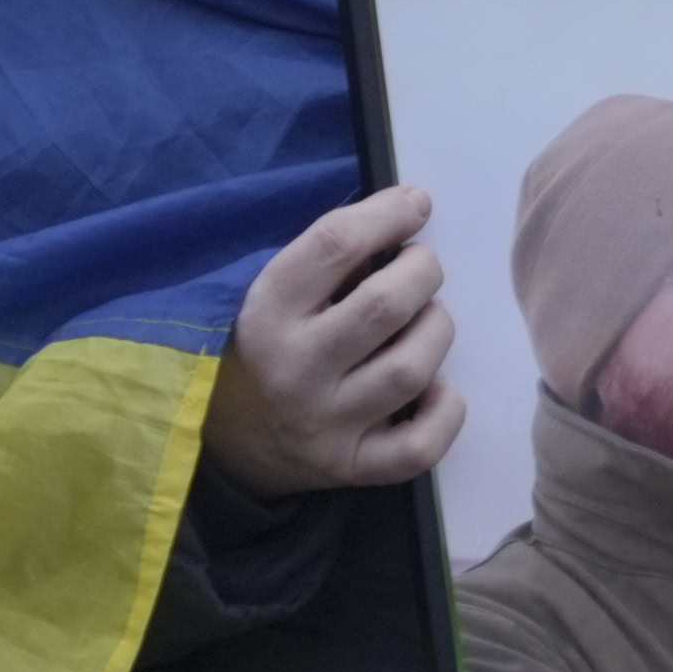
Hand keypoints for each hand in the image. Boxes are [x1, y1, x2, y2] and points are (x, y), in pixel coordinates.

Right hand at [207, 184, 462, 499]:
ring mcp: (325, 424)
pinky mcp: (350, 467)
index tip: (416, 204)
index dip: (388, 215)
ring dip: (436, 331)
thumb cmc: (264, 347)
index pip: (335, 245)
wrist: (226, 440)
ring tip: (425, 321)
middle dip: (422, 272)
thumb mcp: (272, 294)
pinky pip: (421, 444)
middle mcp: (294, 368)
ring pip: (412, 369)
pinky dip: (445, 409)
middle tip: (421, 267)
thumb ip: (329, 260)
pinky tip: (436, 386)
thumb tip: (410, 213)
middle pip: (385, 305)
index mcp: (266, 311)